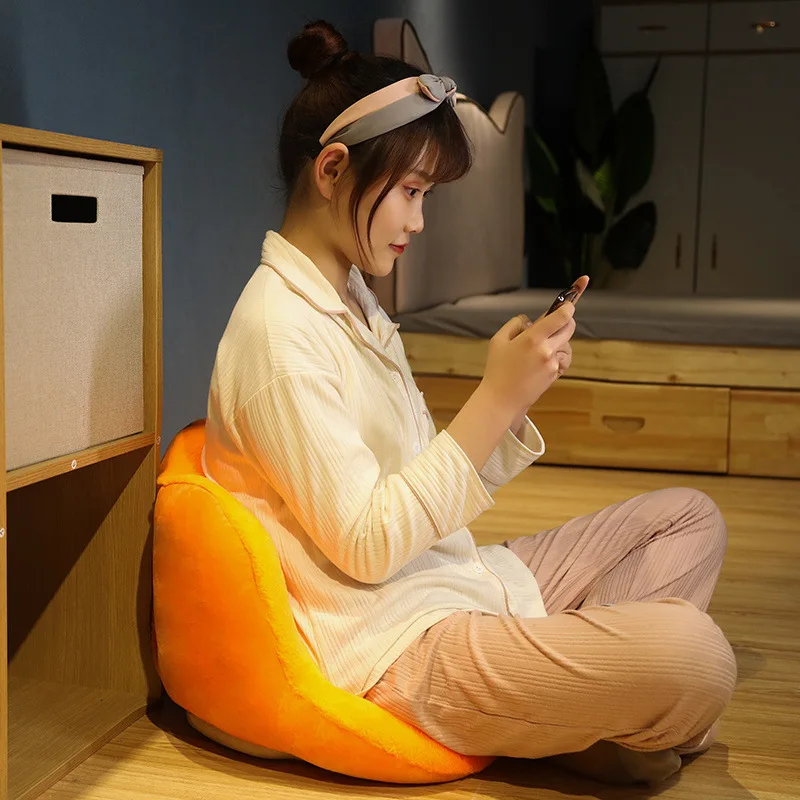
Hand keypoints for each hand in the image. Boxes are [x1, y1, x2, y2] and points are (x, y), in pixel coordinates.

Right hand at [482, 302, 576, 419]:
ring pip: (565, 344)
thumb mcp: (498, 340)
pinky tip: (539, 364)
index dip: (567, 308)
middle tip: (559, 321)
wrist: (502, 399)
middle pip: (569, 328)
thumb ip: (515, 324)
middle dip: (567, 322)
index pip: (560, 317)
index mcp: (532, 338)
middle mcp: (546, 349)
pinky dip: (554, 358)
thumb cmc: (497, 369)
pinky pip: (560, 359)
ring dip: (558, 342)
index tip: (568, 304)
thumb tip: (530, 321)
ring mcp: (552, 363)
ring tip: (540, 350)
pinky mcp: (554, 374)